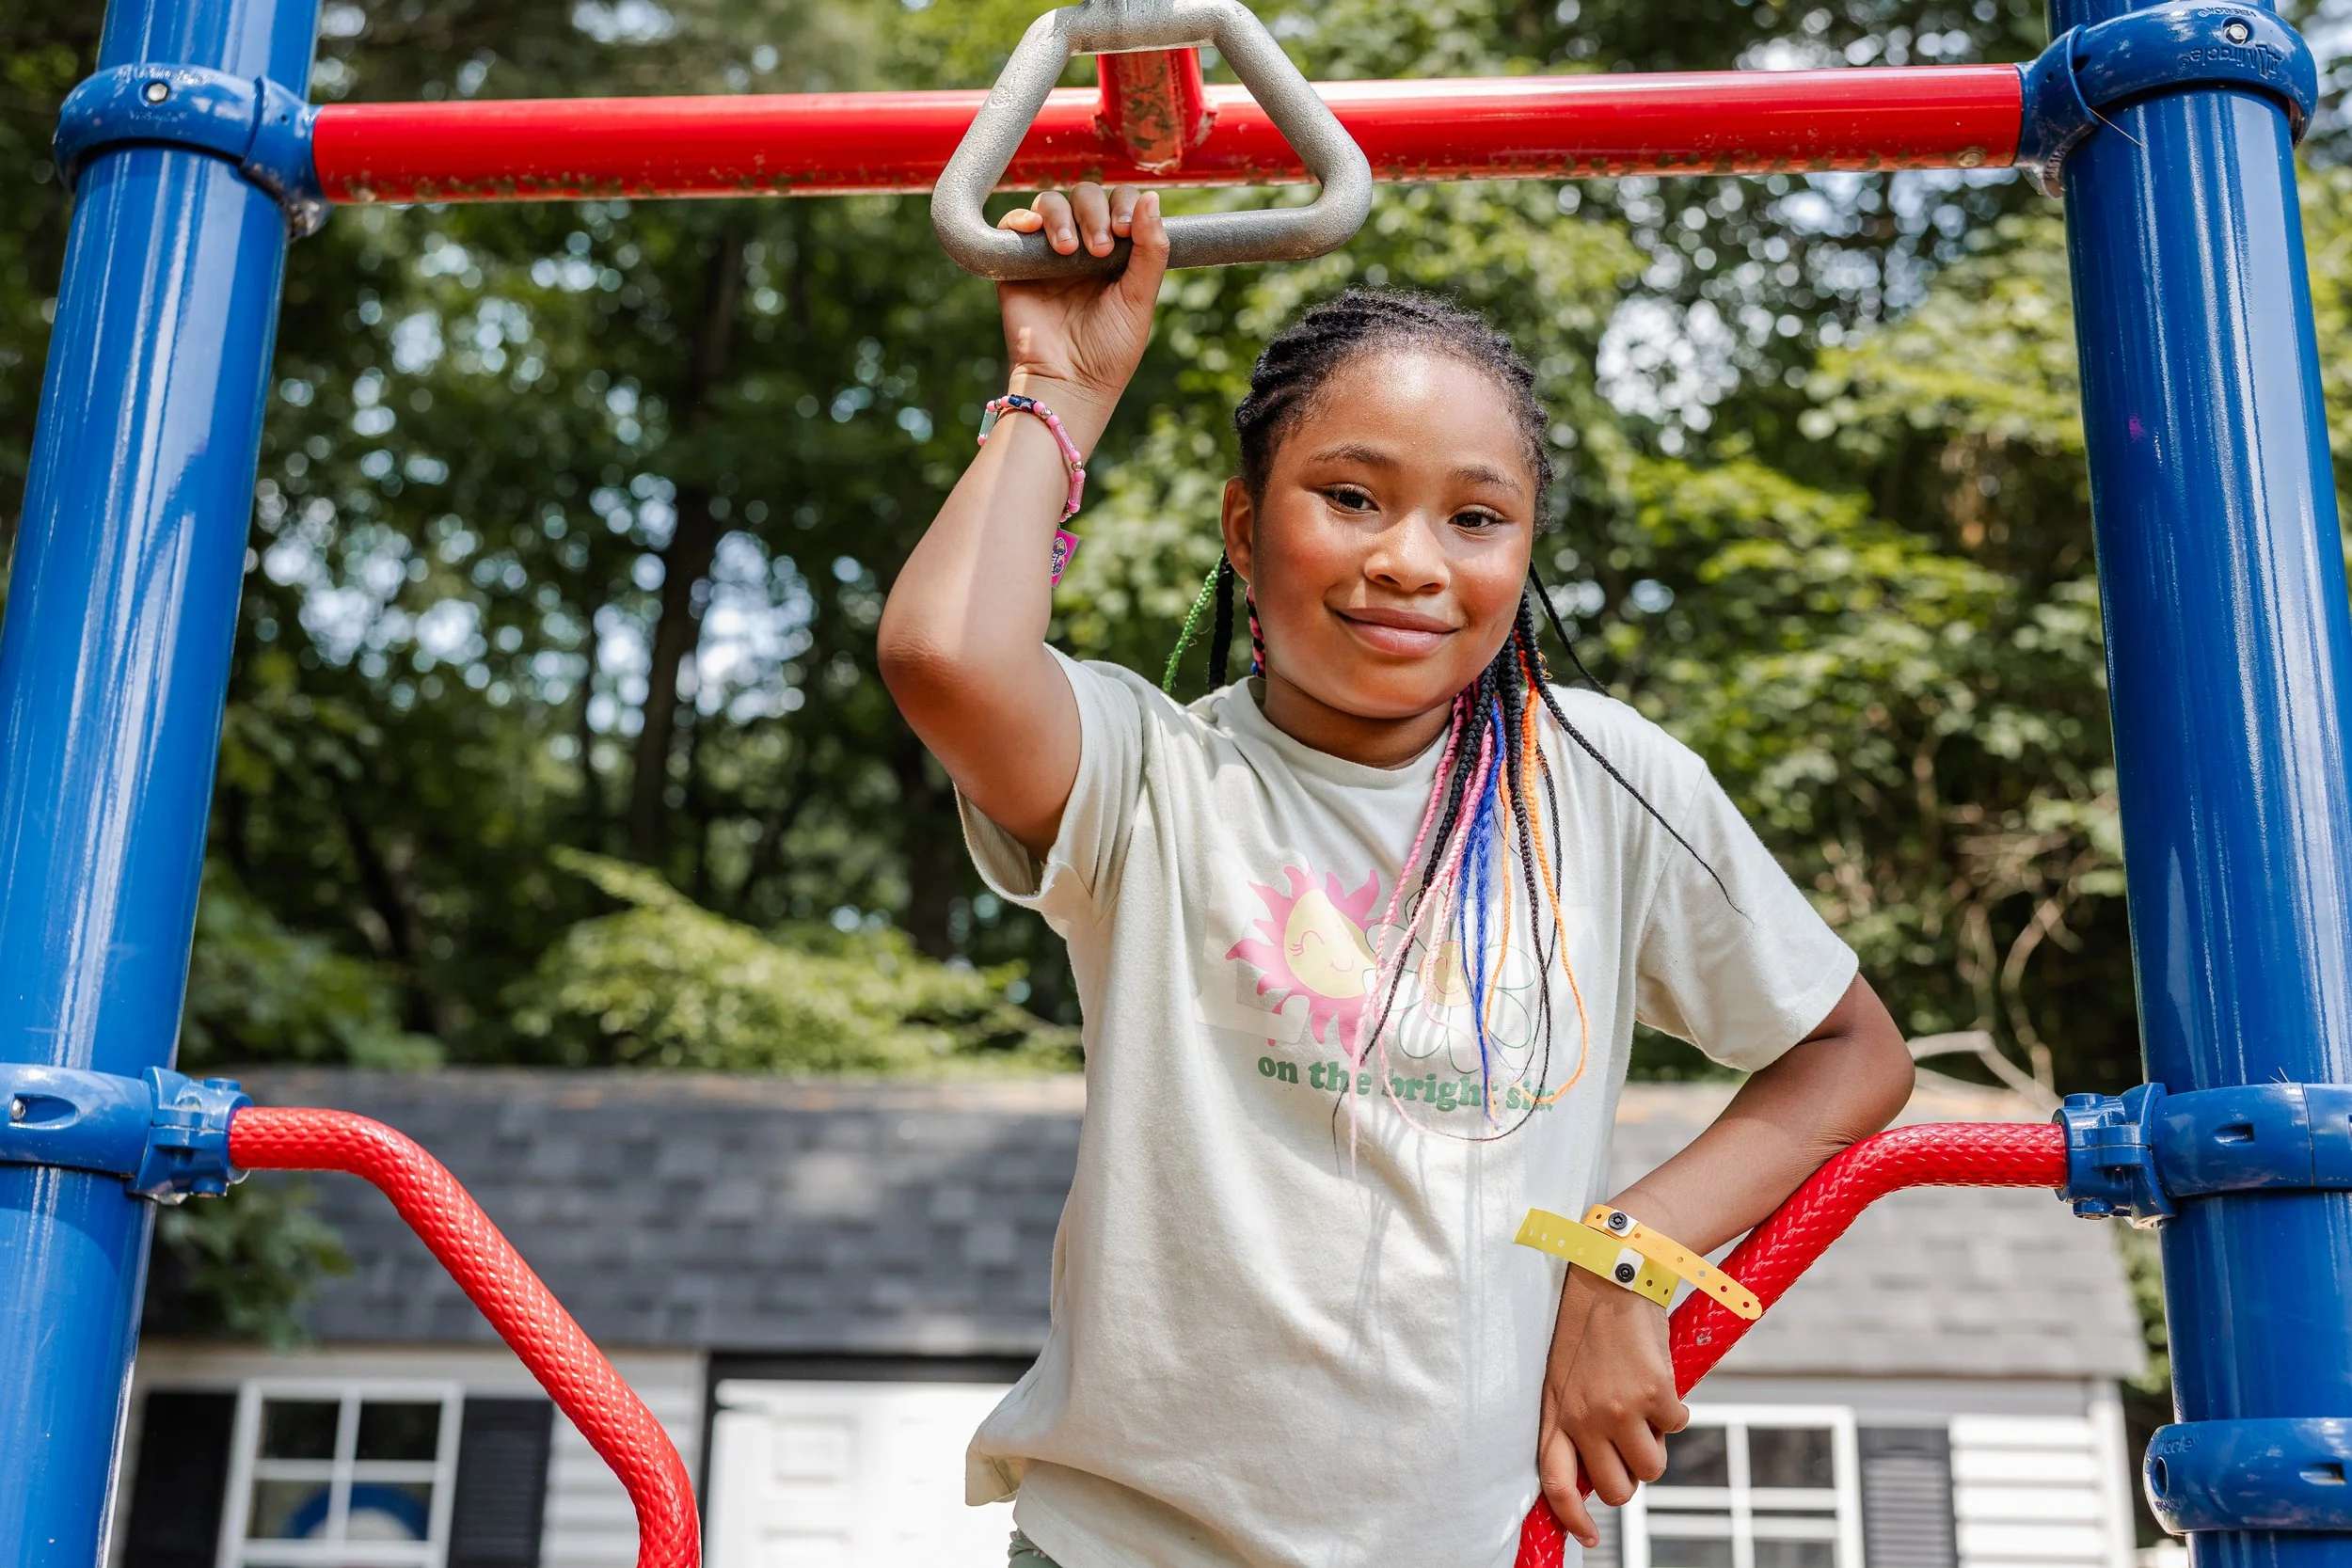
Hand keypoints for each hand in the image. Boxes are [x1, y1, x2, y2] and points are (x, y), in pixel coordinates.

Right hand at [993, 183, 1167, 453]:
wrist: (1068, 384)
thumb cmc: (1109, 351)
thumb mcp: (1139, 299)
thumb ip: (1150, 249)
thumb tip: (1151, 197)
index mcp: (1115, 253)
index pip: (1120, 204)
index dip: (1123, 205)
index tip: (1125, 232)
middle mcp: (1081, 247)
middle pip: (1085, 196)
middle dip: (1094, 213)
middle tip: (1099, 250)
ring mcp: (1046, 255)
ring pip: (1050, 204)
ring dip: (1061, 217)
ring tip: (1068, 250)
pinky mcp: (1015, 265)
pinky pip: (1012, 225)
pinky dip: (1022, 219)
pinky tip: (1035, 231)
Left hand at [1538, 1267, 1687, 1548]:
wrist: (1612, 1276)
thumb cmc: (1588, 1326)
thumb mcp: (1562, 1376)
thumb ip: (1572, 1420)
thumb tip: (1598, 1466)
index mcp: (1556, 1413)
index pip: (1555, 1484)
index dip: (1571, 1519)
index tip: (1589, 1537)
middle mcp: (1584, 1418)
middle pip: (1615, 1489)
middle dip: (1630, 1477)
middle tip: (1634, 1446)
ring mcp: (1620, 1409)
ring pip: (1652, 1468)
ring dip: (1656, 1445)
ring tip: (1646, 1408)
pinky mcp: (1655, 1394)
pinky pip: (1678, 1427)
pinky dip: (1677, 1411)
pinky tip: (1660, 1381)